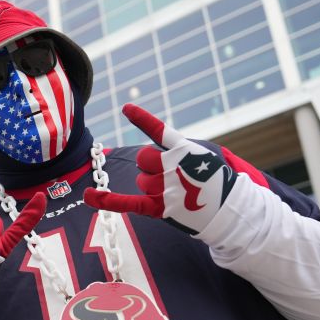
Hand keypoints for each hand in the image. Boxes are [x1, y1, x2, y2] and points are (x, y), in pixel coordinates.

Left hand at [83, 104, 235, 235]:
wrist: (230, 211)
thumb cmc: (215, 182)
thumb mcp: (204, 157)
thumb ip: (177, 151)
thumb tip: (146, 161)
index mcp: (185, 150)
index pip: (159, 131)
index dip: (141, 118)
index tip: (126, 108)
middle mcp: (173, 166)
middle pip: (143, 159)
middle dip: (152, 166)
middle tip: (173, 177)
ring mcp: (166, 188)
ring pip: (141, 180)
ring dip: (152, 185)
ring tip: (176, 193)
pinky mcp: (160, 208)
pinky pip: (127, 202)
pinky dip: (107, 200)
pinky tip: (90, 195)